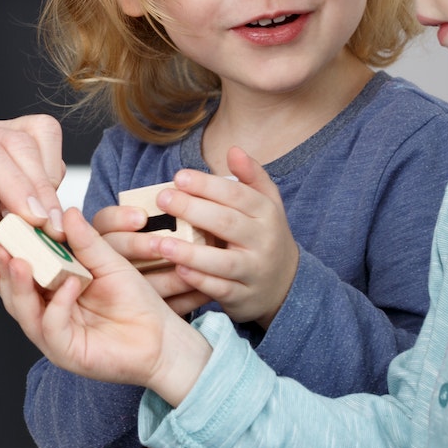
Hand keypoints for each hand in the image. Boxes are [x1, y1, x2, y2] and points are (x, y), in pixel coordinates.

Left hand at [0, 114, 73, 282]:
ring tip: (43, 225)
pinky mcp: (11, 142)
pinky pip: (45, 148)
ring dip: (49, 183)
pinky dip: (51, 180)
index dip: (17, 187)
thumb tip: (22, 249)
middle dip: (41, 191)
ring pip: (38, 138)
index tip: (38, 222)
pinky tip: (36, 211)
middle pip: (18, 144)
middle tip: (53, 235)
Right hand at [0, 211, 211, 403]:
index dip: (8, 254)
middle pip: (13, 293)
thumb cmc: (138, 304)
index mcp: (52, 291)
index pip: (19, 273)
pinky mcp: (67, 353)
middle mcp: (47, 313)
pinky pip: (52, 328)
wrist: (163, 338)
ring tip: (19, 261)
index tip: (3, 232)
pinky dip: (57, 305)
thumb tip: (68, 212)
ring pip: (24, 312)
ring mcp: (54, 335)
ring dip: (18, 286)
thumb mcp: (109, 263)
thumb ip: (86, 241)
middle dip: (4, 270)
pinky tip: (67, 284)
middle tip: (2, 246)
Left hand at [154, 150, 298, 329]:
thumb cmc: (264, 235)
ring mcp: (253, 271)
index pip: (237, 195)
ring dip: (191, 253)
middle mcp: (263, 241)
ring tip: (160, 242)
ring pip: (223, 262)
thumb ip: (252, 176)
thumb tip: (233, 149)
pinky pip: (220, 290)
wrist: (286, 285)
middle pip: (227, 224)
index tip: (178, 176)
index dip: (207, 185)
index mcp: (266, 213)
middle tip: (162, 199)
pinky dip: (199, 282)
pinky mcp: (243, 297)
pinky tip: (177, 271)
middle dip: (193, 210)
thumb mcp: (267, 204)